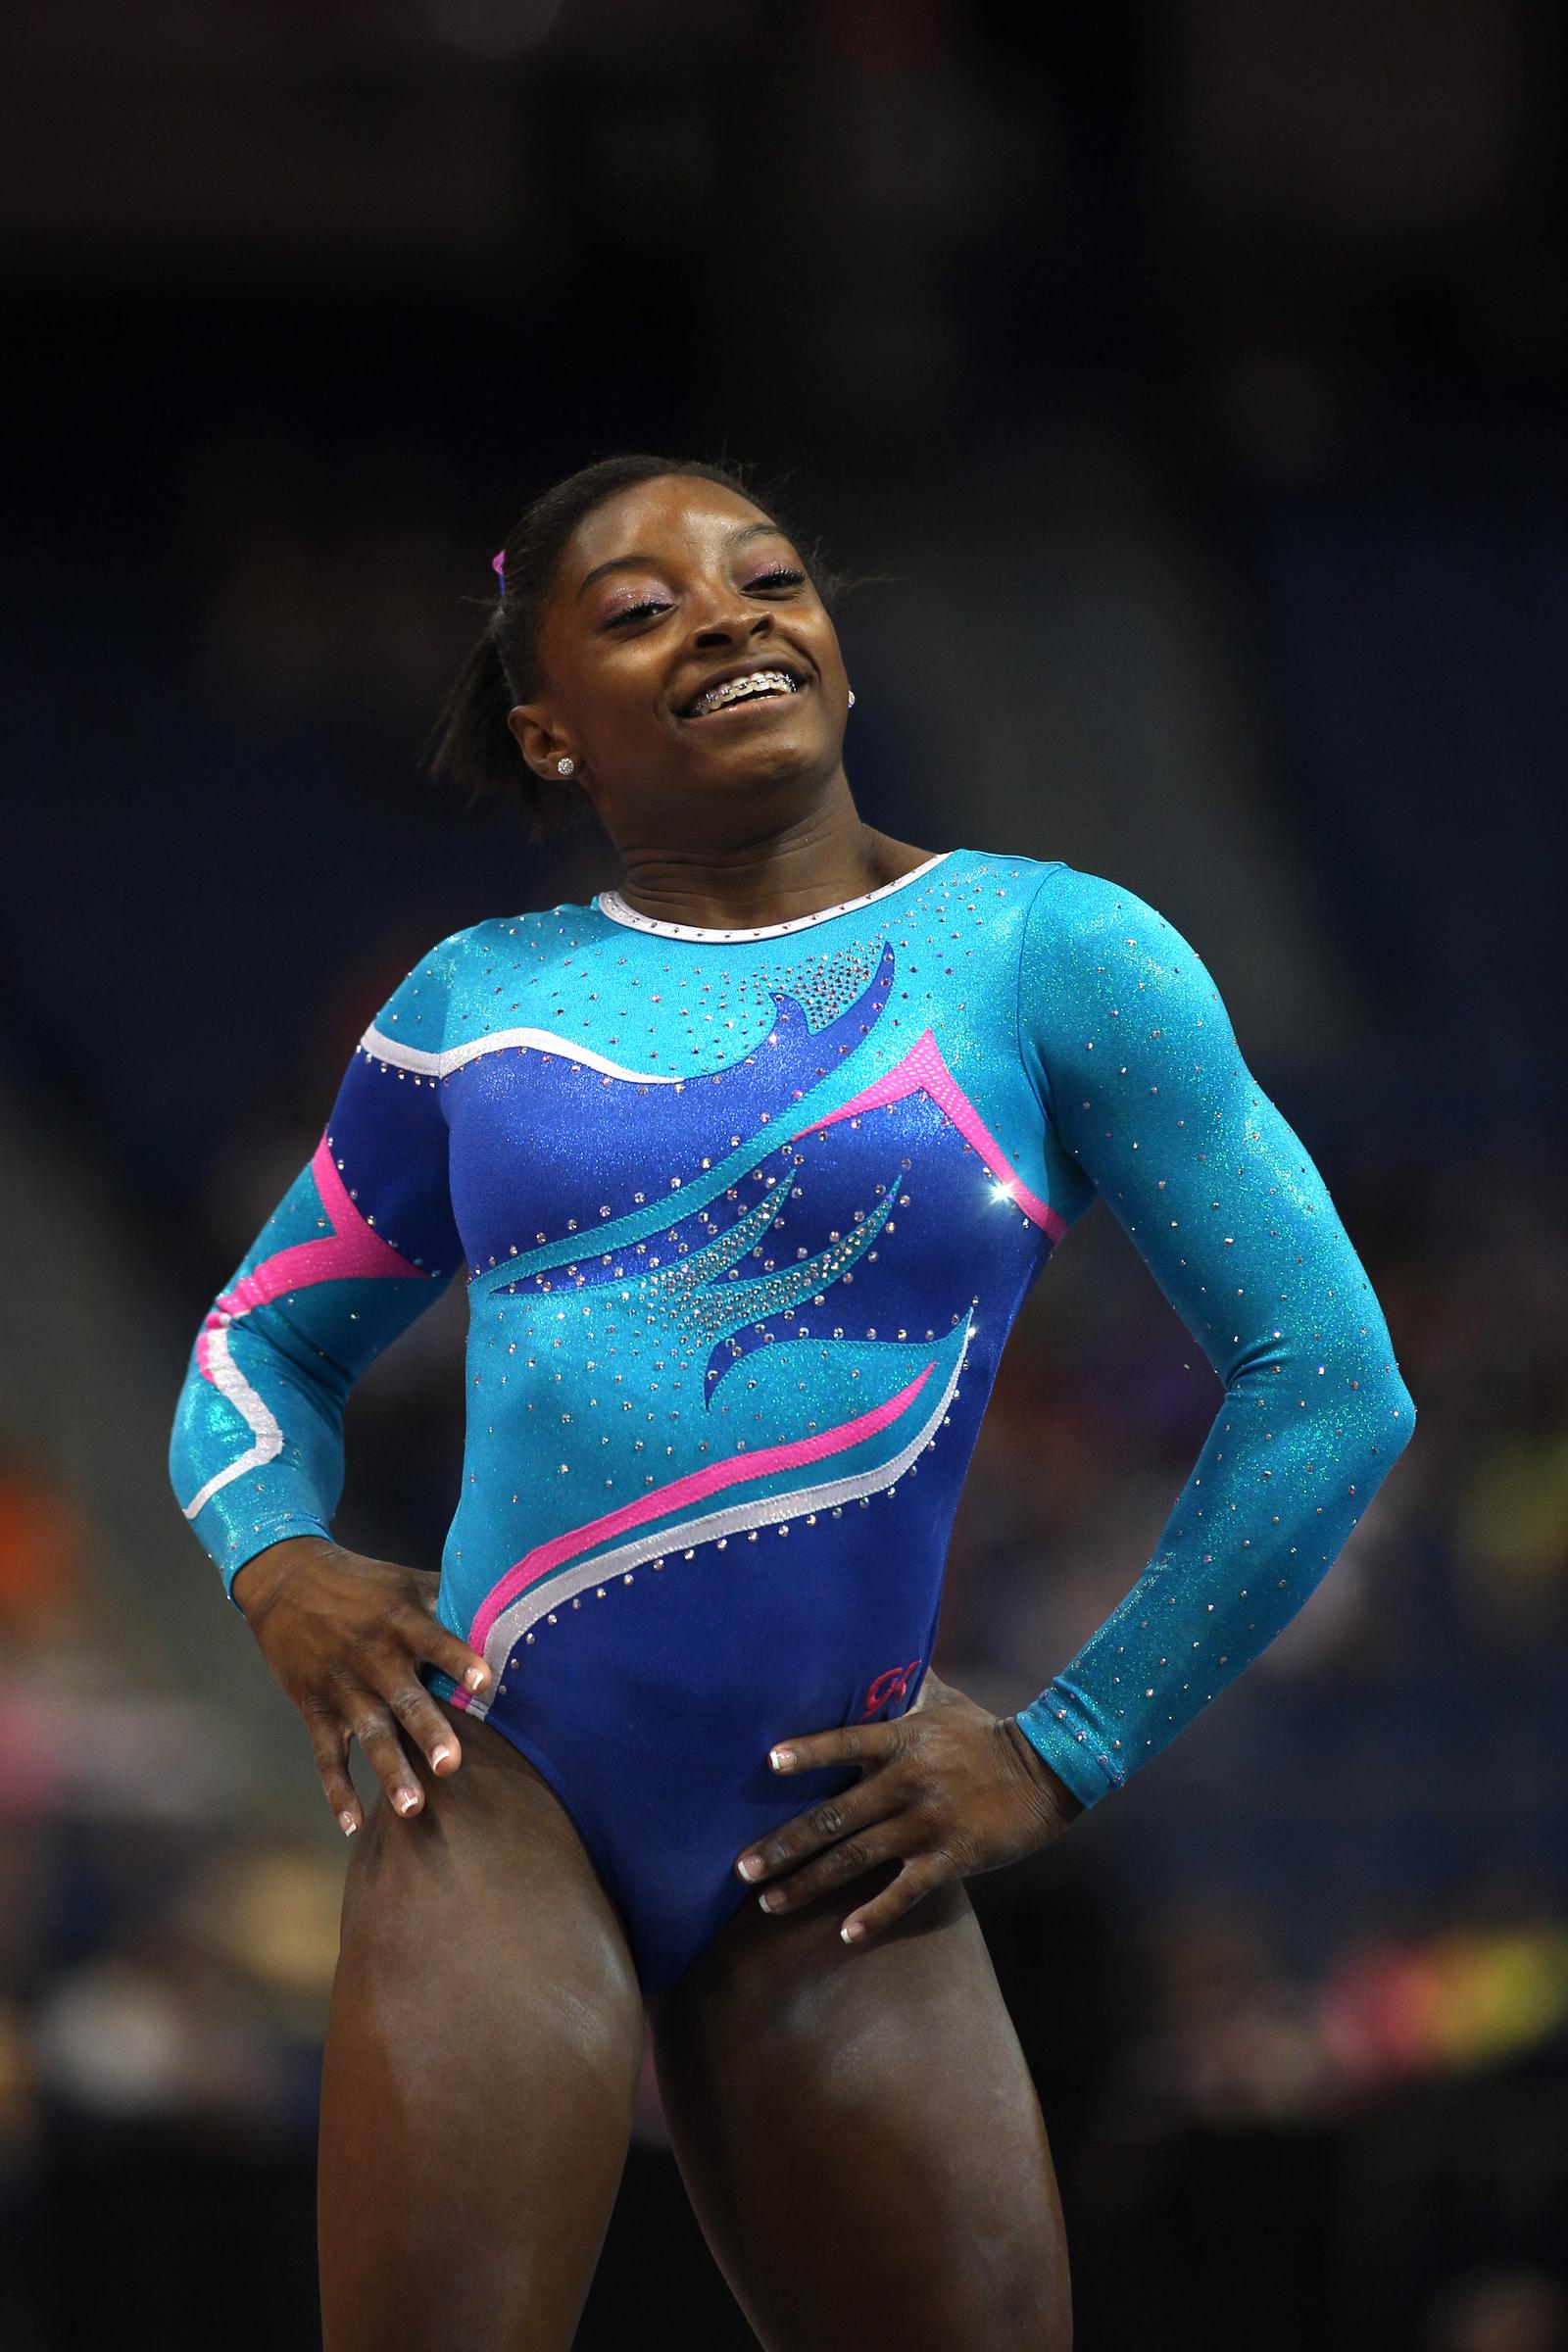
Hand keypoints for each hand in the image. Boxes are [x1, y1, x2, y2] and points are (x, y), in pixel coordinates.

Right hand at [232, 1534, 490, 1834]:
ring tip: (413, 1807)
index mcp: (400, 1621)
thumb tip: (507, 1604)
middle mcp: (373, 1656)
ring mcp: (342, 1686)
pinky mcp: (316, 1708)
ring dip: (390, 1771)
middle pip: (404, 1698)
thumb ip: (450, 1598)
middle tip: (451, 1765)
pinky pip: (326, 1755)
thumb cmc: (363, 1583)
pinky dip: (336, 1791)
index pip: (435, 1641)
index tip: (484, 1682)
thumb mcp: (406, 1581)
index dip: (458, 1660)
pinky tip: (352, 1825)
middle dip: (428, 1731)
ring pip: (369, 1734)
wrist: (286, 1581)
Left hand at [733, 1670, 1083, 1947]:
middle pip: (833, 1817)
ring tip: (768, 1901)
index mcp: (903, 1742)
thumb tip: (881, 1643)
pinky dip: (874, 1914)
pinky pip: (904, 1891)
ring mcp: (927, 1823)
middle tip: (742, 1866)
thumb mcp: (944, 1701)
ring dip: (808, 1883)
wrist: (1048, 1771)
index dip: (808, 1752)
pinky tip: (845, 1933)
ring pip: (855, 1858)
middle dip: (784, 1844)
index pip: (846, 1742)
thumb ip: (906, 1684)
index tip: (768, 1763)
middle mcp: (907, 1783)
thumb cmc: (986, 1733)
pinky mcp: (951, 1857)